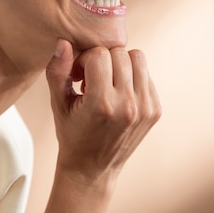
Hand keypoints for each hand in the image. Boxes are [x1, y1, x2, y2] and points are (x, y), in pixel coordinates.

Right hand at [45, 39, 161, 184]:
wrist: (92, 169)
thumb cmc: (72, 133)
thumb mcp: (58, 103)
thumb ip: (58, 70)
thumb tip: (64, 43)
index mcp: (102, 103)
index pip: (99, 55)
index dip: (84, 60)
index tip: (78, 76)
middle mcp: (128, 105)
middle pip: (119, 53)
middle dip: (102, 60)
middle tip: (91, 79)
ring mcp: (145, 108)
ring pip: (137, 58)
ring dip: (120, 64)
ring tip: (106, 82)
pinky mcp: (155, 110)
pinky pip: (146, 74)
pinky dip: (131, 77)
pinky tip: (118, 93)